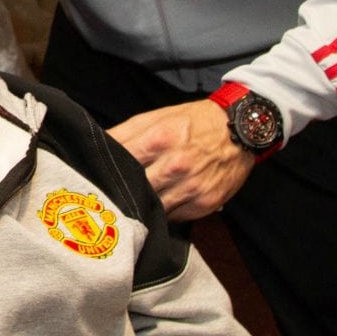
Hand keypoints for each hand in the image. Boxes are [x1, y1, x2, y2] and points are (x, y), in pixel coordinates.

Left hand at [108, 99, 256, 221]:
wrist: (239, 130)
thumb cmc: (192, 122)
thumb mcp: (155, 118)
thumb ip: (124, 133)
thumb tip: (96, 145)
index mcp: (159, 139)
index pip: (121, 161)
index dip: (106, 170)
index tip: (97, 176)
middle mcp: (176, 165)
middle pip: (136, 190)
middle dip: (122, 193)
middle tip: (110, 197)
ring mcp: (192, 187)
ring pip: (154, 209)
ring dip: (142, 208)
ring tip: (132, 205)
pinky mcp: (206, 203)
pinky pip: (174, 218)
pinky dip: (163, 214)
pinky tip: (157, 206)